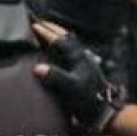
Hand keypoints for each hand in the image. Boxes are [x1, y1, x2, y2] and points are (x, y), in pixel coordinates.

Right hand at [32, 21, 124, 135]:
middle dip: (52, 29)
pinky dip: (60, 47)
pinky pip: (69, 52)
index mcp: (78, 58)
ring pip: (69, 44)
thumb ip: (55, 76)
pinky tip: (55, 51)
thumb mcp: (71, 88)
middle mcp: (81, 57)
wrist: (102, 112)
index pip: (60, 40)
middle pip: (66, 37)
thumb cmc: (87, 100)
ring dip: (57, 36)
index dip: (47, 32)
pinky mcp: (82, 71)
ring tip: (46, 32)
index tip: (34, 25)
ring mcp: (83, 63)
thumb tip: (37, 67)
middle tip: (39, 22)